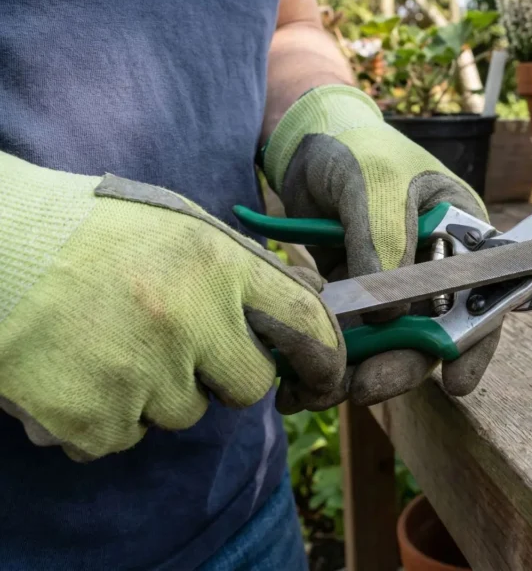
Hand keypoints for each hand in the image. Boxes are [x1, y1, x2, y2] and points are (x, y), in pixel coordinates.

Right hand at [0, 152, 347, 460]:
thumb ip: (241, 267)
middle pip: (250, 387)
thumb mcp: (177, 224)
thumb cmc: (86, 230)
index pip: (306, 322)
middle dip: (225, 377)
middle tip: (180, 348)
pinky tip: (74, 371)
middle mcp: (188, 319)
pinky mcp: (91, 418)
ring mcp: (139, 373)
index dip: (327, 357)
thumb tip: (307, 302)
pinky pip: (123, 437)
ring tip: (108, 344)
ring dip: (156, 393)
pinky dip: (102, 416)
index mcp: (215, 263)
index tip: (326, 375)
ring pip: (183, 415)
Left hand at [262, 85, 501, 404]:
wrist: (307, 144)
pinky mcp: (358, 298)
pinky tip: (302, 378)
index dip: (474, 343)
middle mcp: (438, 269)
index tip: (455, 382)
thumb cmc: (358, 150)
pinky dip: (331, 356)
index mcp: (463, 237)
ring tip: (323, 391)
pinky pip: (353, 336)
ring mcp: (397, 288)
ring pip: (389, 343)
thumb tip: (388, 317)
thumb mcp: (376, 185)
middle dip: (401, 364)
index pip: (482, 297)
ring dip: (361, 369)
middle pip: (432, 333)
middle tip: (365, 388)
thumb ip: (384, 243)